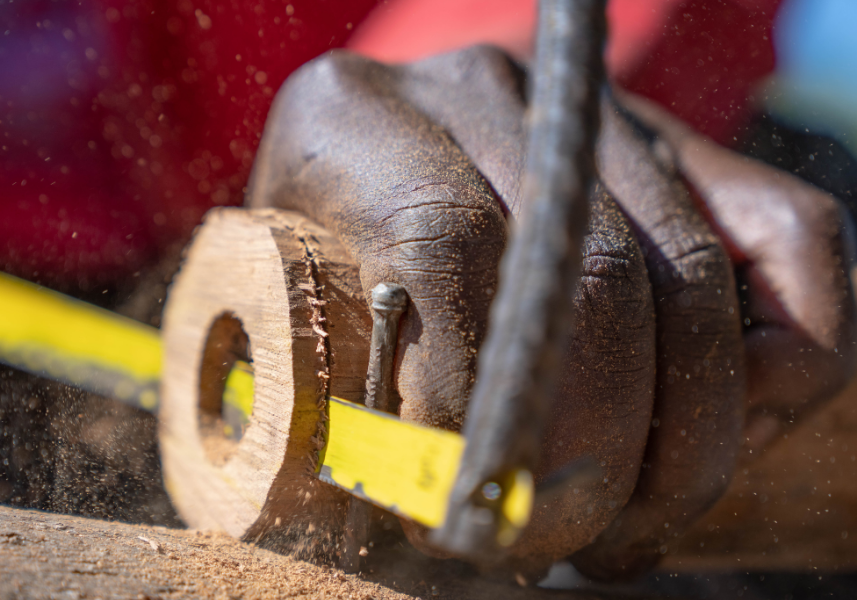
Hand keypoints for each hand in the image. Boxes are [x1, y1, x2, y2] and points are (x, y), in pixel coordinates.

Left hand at [245, 46, 856, 580]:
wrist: (371, 185)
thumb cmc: (313, 285)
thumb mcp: (287, 322)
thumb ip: (313, 386)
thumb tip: (393, 518)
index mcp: (349, 120)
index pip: (442, 243)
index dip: (471, 397)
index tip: (466, 511)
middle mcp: (476, 91)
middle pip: (588, 269)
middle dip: (595, 450)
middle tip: (562, 544)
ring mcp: (587, 112)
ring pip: (693, 274)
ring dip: (686, 442)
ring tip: (627, 531)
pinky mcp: (679, 145)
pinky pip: (793, 235)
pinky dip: (786, 360)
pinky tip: (725, 438)